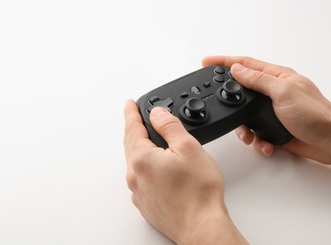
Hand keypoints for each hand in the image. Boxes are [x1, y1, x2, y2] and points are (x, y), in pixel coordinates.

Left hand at [124, 99, 247, 243]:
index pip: (133, 128)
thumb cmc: (198, 193)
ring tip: (147, 139)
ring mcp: (139, 192)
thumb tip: (157, 113)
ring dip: (139, 147)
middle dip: (134, 129)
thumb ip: (170, 126)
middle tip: (137, 118)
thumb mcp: (188, 148)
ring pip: (135, 162)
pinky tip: (155, 166)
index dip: (131, 113)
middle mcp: (135, 176)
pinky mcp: (146, 204)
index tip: (129, 104)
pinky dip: (145, 166)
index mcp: (142, 159)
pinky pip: (141, 178)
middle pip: (131, 145)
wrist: (201, 227)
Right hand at [202, 56, 330, 172]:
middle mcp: (272, 92)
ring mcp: (272, 111)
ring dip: (244, 129)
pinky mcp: (273, 128)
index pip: (244, 64)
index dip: (224, 62)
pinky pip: (256, 133)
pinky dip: (257, 141)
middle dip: (229, 101)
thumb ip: (258, 80)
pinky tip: (264, 144)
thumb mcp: (283, 92)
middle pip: (241, 91)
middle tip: (219, 105)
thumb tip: (237, 69)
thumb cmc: (316, 114)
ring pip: (245, 117)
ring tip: (250, 136)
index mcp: (276, 77)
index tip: (207, 62)